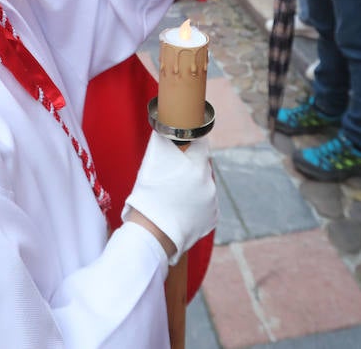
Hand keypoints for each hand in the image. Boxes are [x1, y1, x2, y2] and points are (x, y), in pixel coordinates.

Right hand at [123, 133, 217, 264]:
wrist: (153, 232)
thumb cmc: (148, 196)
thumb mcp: (152, 162)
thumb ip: (164, 143)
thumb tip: (165, 128)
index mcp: (197, 165)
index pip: (201, 144)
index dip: (192, 142)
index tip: (185, 144)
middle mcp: (210, 182)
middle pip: (202, 166)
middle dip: (191, 167)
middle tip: (175, 175)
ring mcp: (213, 201)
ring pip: (204, 186)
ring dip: (195, 186)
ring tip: (176, 195)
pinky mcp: (213, 217)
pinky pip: (206, 205)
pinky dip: (197, 205)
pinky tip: (182, 208)